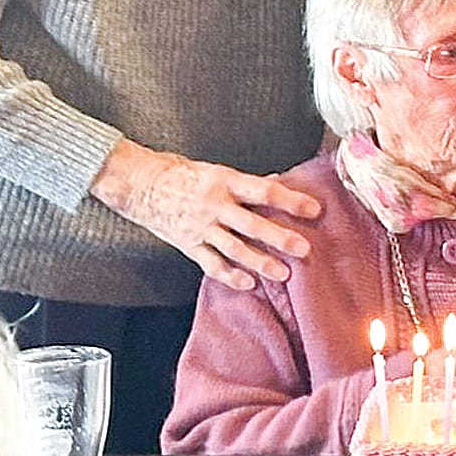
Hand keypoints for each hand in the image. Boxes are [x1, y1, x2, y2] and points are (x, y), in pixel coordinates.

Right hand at [92, 140, 319, 291]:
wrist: (141, 184)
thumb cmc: (183, 174)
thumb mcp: (217, 171)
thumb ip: (246, 184)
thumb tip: (278, 185)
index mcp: (226, 181)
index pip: (265, 191)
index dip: (291, 200)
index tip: (314, 209)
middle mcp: (215, 205)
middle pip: (252, 224)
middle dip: (280, 238)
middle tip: (304, 248)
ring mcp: (201, 227)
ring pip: (235, 248)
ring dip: (260, 262)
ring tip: (283, 274)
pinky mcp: (189, 245)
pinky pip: (211, 264)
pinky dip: (230, 276)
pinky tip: (248, 284)